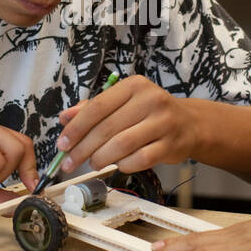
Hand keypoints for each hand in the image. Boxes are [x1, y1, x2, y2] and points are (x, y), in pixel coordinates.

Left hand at [54, 75, 196, 173]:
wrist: (189, 124)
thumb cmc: (149, 113)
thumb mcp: (122, 103)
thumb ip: (93, 109)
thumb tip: (64, 118)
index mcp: (134, 86)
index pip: (97, 107)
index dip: (76, 128)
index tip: (62, 144)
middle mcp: (150, 100)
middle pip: (107, 128)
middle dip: (83, 149)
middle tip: (69, 162)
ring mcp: (163, 123)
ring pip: (121, 145)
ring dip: (101, 158)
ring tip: (93, 163)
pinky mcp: (170, 145)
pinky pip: (139, 160)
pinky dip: (123, 165)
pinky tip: (117, 165)